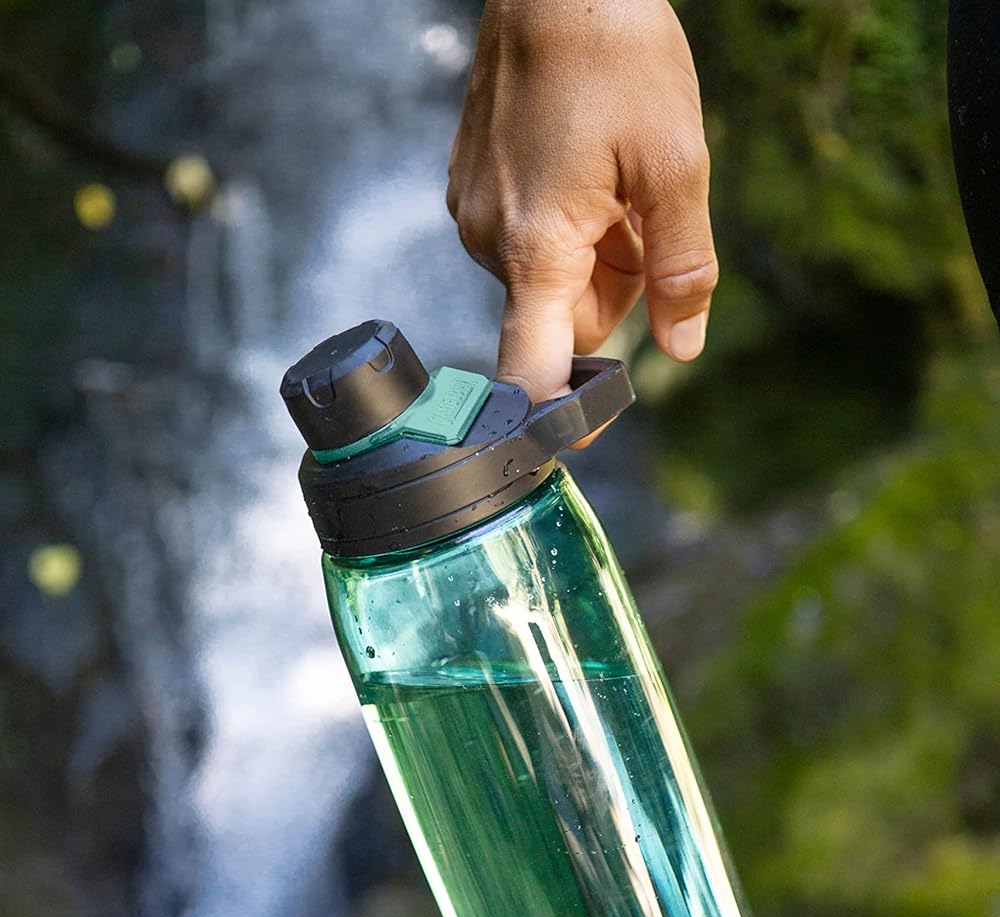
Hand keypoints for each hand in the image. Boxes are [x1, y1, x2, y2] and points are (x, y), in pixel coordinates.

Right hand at [447, 0, 717, 400]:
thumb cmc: (614, 54)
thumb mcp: (676, 165)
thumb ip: (683, 270)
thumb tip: (682, 349)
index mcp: (537, 249)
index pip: (532, 373)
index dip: (561, 417)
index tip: (583, 439)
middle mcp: (492, 241)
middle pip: (559, 320)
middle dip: (611, 294)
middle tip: (644, 225)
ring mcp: (476, 212)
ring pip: (549, 279)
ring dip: (593, 256)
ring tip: (617, 181)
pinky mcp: (472, 187)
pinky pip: (530, 240)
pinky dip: (568, 226)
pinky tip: (590, 167)